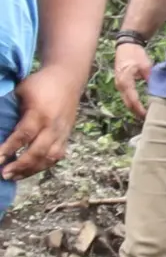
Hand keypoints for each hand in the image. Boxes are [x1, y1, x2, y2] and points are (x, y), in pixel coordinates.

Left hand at [0, 66, 84, 180]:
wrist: (68, 79)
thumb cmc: (40, 83)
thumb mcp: (22, 91)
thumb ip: (13, 110)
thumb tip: (1, 128)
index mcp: (40, 113)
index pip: (24, 135)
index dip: (9, 148)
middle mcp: (53, 126)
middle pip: (38, 151)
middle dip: (20, 165)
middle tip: (4, 174)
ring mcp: (62, 132)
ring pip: (49, 158)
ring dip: (32, 170)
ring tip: (15, 176)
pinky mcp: (67, 136)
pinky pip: (57, 156)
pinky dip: (43, 165)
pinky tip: (31, 170)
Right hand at [111, 42, 154, 120]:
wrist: (126, 45)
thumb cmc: (136, 54)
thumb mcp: (146, 66)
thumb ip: (151, 79)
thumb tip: (159, 92)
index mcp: (125, 82)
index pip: (133, 101)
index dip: (141, 110)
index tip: (149, 117)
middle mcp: (120, 85)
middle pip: (128, 104)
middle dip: (137, 113)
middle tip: (149, 120)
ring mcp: (119, 84)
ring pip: (127, 101)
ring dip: (135, 109)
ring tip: (146, 116)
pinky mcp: (121, 83)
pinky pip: (127, 96)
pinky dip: (133, 103)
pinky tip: (142, 107)